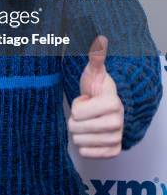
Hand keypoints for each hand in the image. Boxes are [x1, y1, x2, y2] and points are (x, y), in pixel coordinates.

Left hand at [67, 35, 123, 157]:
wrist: (107, 106)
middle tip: (86, 111)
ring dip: (80, 131)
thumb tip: (100, 40)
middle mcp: (118, 123)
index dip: (77, 105)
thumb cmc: (97, 88)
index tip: (87, 99)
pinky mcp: (113, 151)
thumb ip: (96, 58)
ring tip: (90, 121)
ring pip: (79, 142)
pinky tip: (91, 134)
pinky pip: (87, 154)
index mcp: (113, 103)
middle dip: (76, 119)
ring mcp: (117, 138)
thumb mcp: (94, 72)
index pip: (76, 112)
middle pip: (75, 129)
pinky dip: (85, 146)